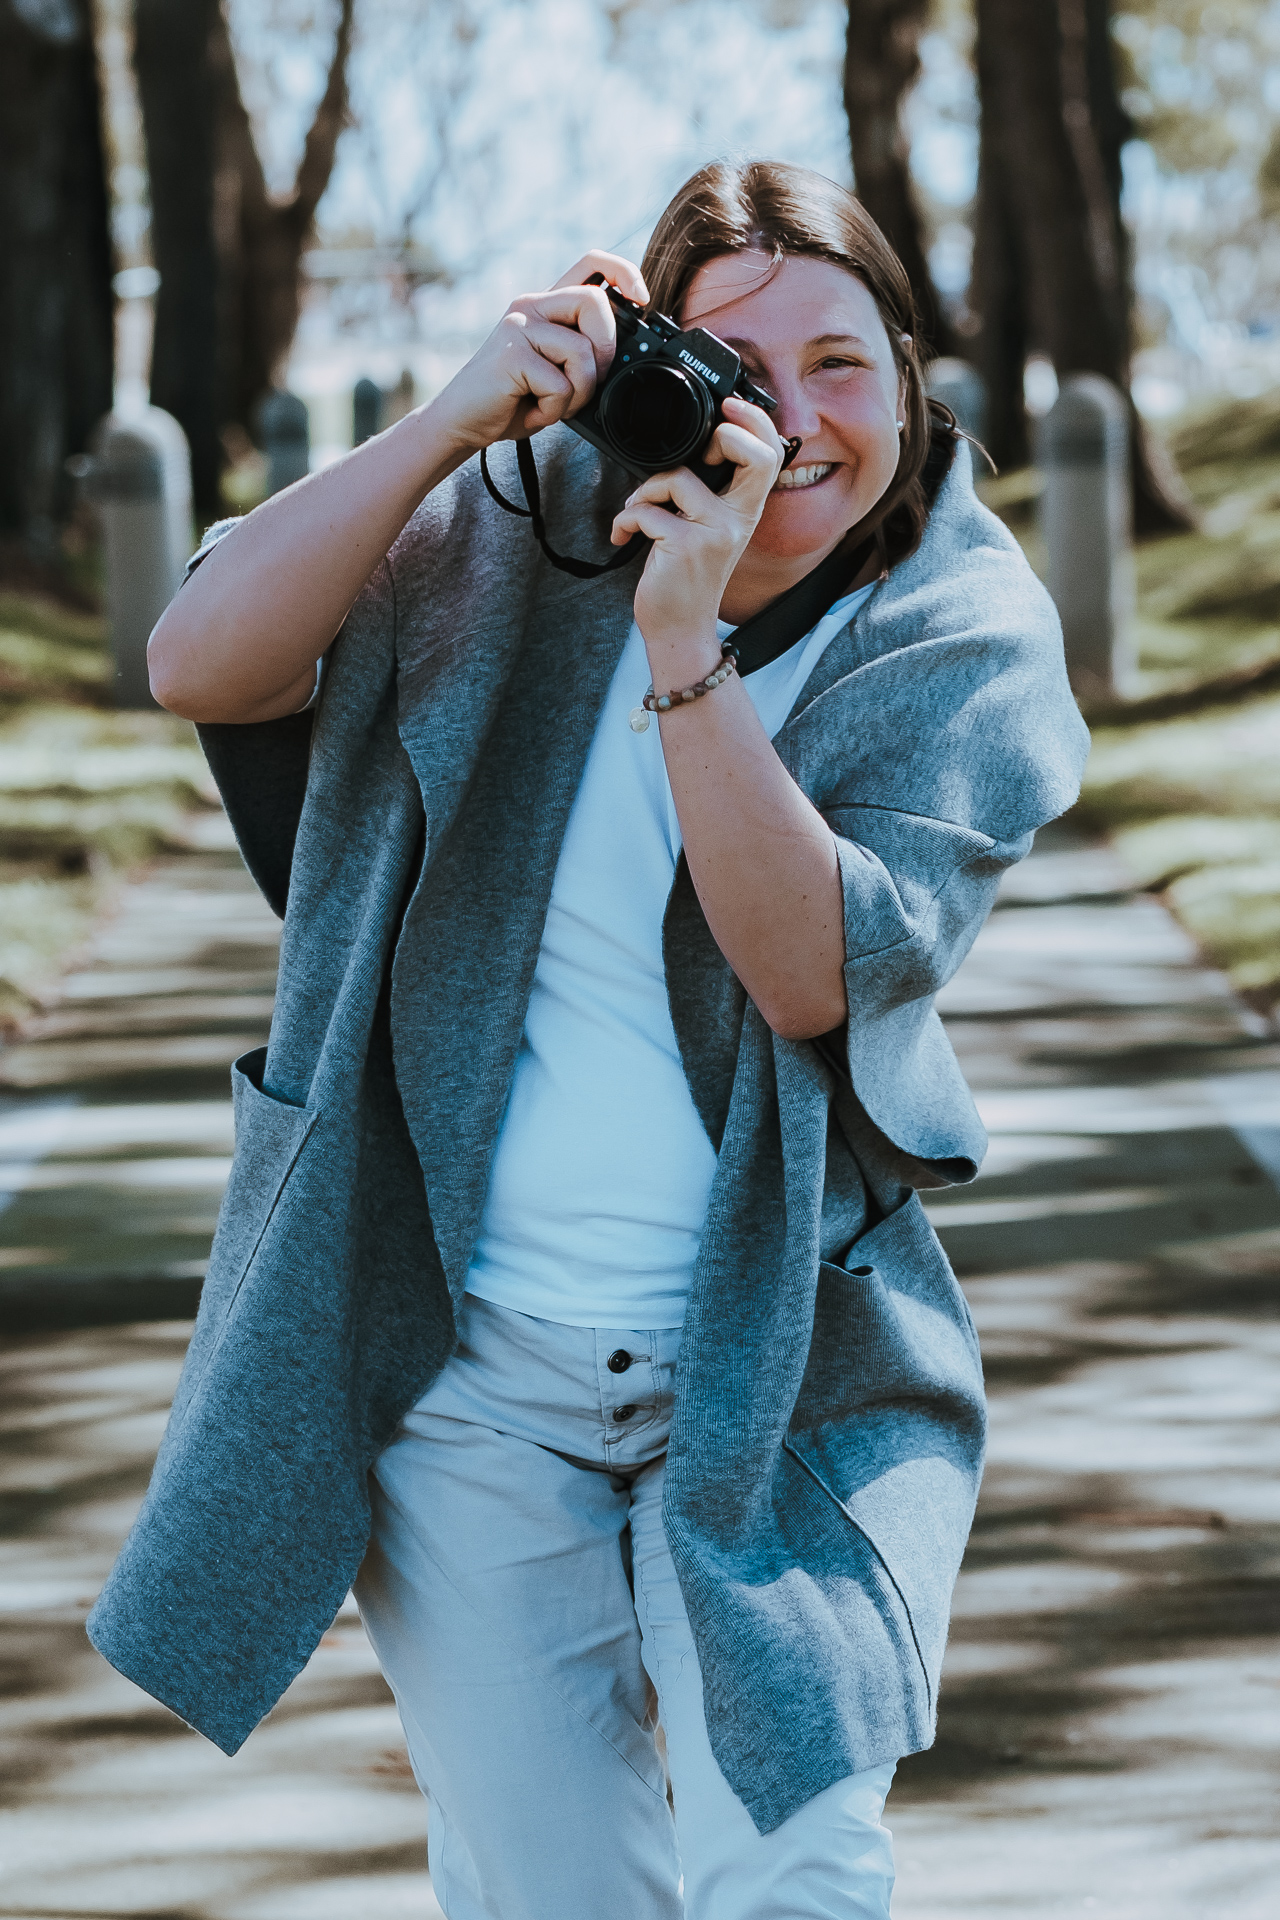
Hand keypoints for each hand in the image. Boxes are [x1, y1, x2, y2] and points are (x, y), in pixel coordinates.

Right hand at [430, 251, 647, 456]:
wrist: (462, 421)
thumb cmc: (513, 400)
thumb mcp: (555, 371)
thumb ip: (582, 354)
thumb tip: (625, 358)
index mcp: (546, 305)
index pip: (591, 263)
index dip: (624, 273)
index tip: (642, 301)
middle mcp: (531, 305)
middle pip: (595, 303)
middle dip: (606, 351)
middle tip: (589, 381)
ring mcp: (519, 326)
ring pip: (582, 352)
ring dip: (580, 393)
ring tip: (555, 405)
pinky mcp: (511, 355)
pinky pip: (560, 385)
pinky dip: (556, 410)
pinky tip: (535, 412)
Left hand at [609, 397, 785, 669]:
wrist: (679, 631)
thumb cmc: (686, 580)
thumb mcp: (708, 533)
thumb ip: (708, 495)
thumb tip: (685, 454)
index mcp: (747, 512)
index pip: (771, 455)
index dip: (755, 422)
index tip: (728, 411)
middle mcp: (738, 520)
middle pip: (756, 455)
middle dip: (727, 433)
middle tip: (699, 451)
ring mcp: (715, 533)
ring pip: (677, 477)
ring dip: (644, 491)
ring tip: (636, 512)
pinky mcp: (685, 546)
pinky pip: (645, 510)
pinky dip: (625, 519)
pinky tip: (623, 535)